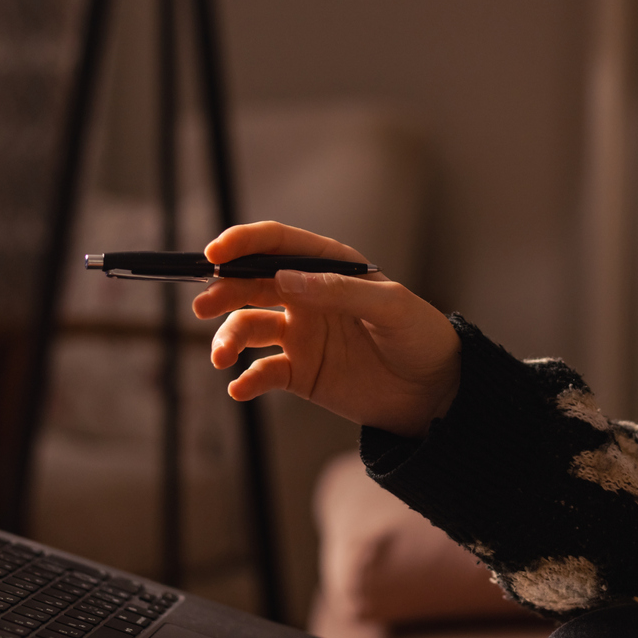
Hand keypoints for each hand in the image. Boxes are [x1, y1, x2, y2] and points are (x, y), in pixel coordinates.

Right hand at [192, 221, 459, 438]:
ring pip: (247, 327)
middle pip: (250, 283)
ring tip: (222, 358)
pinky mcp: (299, 372)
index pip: (278, 245)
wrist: (434, 393)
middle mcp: (308, 296)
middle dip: (223, 290)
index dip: (243, 244)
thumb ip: (339, 291)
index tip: (214, 254)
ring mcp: (300, 334)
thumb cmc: (420, 337)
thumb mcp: (390, 307)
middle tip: (203, 306)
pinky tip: (240, 389)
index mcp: (330, 268)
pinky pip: (262, 372)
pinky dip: (246, 380)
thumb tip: (284, 279)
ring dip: (227, 338)